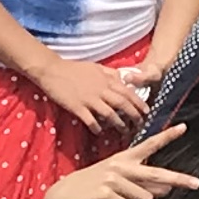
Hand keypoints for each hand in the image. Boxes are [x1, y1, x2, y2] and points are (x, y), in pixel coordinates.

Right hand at [37, 52, 154, 138]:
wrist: (52, 70)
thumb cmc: (73, 68)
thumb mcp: (96, 66)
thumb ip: (110, 73)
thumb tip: (123, 78)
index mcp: (106, 80)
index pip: (128, 93)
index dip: (139, 103)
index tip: (146, 112)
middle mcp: (101, 89)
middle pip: (123, 104)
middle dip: (134, 116)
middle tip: (140, 126)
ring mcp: (89, 99)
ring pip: (110, 114)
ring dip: (119, 124)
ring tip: (124, 131)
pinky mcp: (77, 107)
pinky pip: (91, 120)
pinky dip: (97, 127)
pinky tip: (99, 132)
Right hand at [46, 125, 195, 198]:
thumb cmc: (92, 189)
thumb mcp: (116, 180)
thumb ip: (141, 182)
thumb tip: (166, 189)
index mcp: (123, 158)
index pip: (148, 144)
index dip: (167, 136)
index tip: (184, 127)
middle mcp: (119, 166)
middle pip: (156, 174)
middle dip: (178, 179)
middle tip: (196, 183)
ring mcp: (112, 180)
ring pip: (145, 197)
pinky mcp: (106, 195)